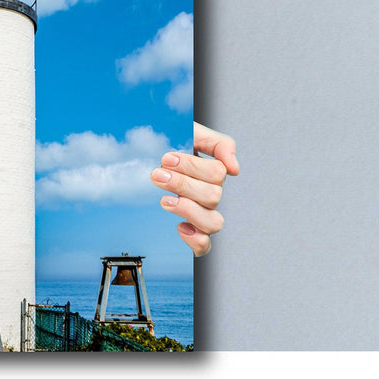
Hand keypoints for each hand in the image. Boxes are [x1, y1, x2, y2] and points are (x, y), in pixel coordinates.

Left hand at [151, 122, 238, 256]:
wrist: (143, 153)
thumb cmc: (169, 143)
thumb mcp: (192, 132)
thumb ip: (218, 143)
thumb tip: (234, 169)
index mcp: (212, 171)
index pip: (217, 174)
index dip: (192, 166)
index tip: (166, 158)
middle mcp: (210, 194)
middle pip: (213, 197)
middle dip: (182, 184)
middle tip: (158, 174)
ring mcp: (201, 214)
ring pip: (213, 223)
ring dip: (188, 210)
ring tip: (165, 200)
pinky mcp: (190, 231)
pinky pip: (204, 246)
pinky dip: (195, 240)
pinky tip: (179, 226)